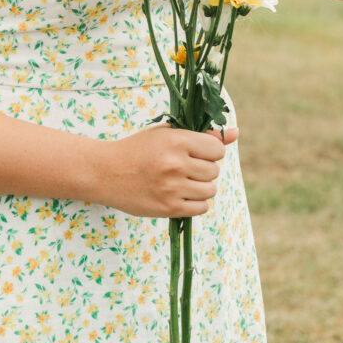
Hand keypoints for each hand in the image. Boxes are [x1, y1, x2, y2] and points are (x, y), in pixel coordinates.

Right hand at [94, 122, 238, 217]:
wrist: (106, 172)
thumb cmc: (139, 148)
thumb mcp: (167, 133)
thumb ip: (203, 134)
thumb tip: (236, 133)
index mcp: (177, 140)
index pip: (217, 150)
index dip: (209, 151)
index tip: (196, 152)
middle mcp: (176, 164)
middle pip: (214, 171)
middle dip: (203, 169)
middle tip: (184, 166)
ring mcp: (173, 188)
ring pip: (210, 190)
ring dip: (201, 186)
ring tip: (182, 180)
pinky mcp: (169, 208)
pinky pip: (201, 208)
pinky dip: (195, 202)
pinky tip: (179, 193)